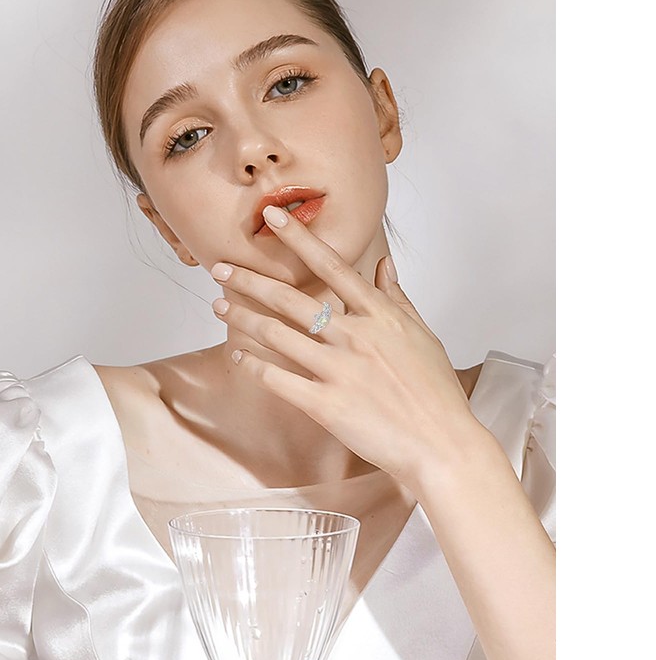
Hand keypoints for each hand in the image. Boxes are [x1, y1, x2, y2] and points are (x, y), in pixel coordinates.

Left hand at [210, 205, 486, 490]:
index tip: (272, 215)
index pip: (331, 265)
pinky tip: (238, 356)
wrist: (442, 443)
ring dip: (242, 318)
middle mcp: (354, 335)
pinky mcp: (326, 404)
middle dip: (250, 279)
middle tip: (220, 268)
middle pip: (291, 298)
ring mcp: (338, 369)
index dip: (299, 237)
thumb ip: (397, 297)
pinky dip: (253, 366)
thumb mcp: (422, 335)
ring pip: (277, 334)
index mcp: (378, 315)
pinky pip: (278, 380)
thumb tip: (384, 263)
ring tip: (218, 306)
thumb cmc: (435, 390)